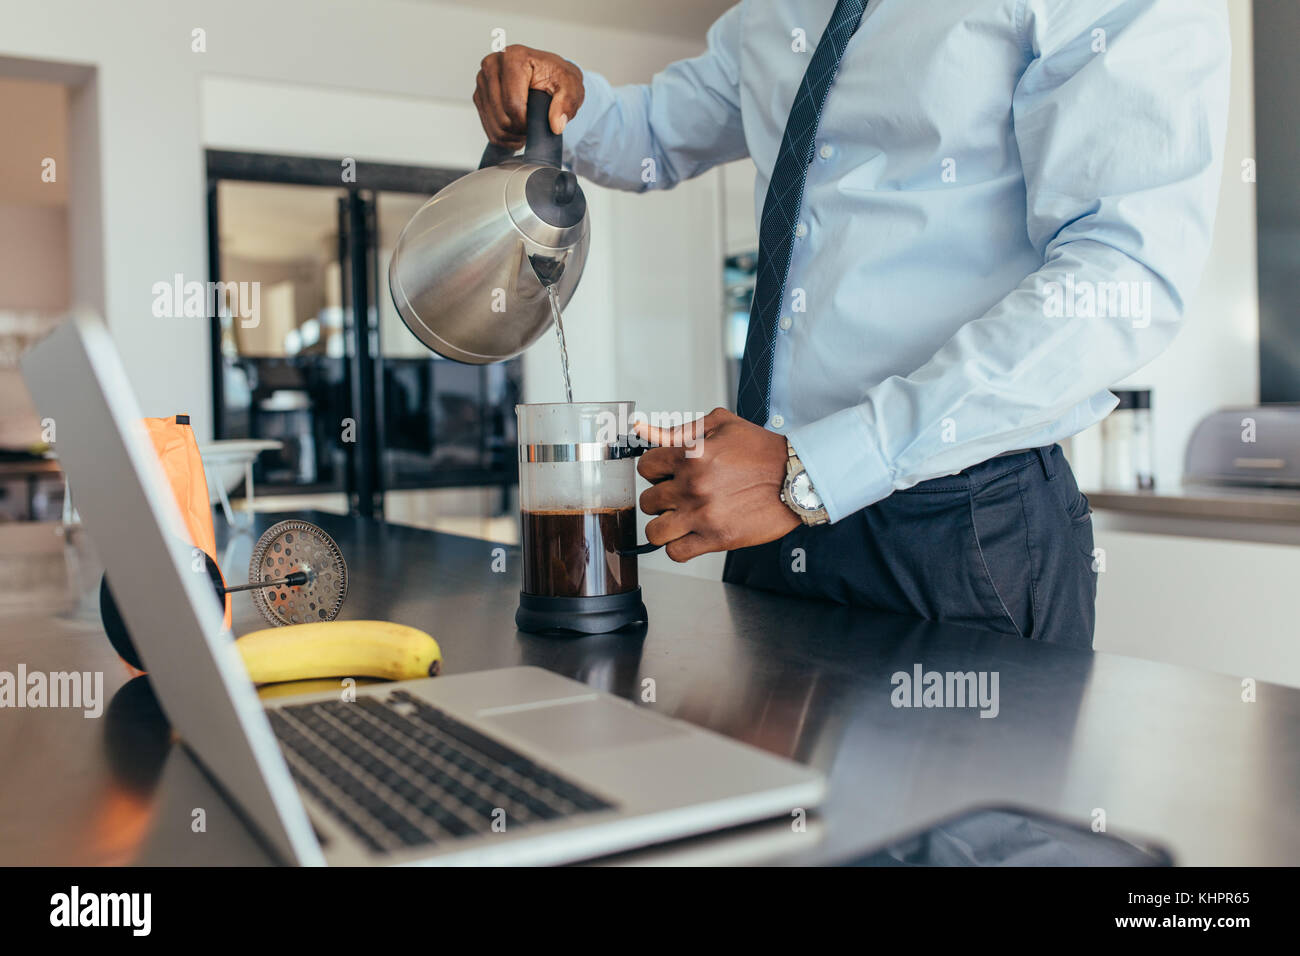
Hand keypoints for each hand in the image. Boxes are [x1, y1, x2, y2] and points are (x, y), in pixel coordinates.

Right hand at [474, 45, 584, 148]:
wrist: (547, 75)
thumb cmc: (556, 77)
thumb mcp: (571, 86)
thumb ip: (567, 102)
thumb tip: (556, 124)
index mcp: (513, 57)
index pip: (513, 104)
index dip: (528, 122)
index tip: (540, 122)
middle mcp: (492, 65)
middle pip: (502, 117)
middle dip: (520, 129)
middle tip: (534, 126)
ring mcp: (482, 80)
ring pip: (494, 126)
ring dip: (513, 135)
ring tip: (527, 129)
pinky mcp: (479, 95)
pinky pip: (488, 129)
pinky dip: (504, 137)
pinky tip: (517, 131)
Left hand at [635, 408, 799, 561]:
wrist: (796, 478)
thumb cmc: (763, 452)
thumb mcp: (721, 425)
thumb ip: (679, 429)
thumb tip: (644, 429)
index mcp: (691, 455)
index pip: (645, 467)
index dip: (655, 471)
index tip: (666, 476)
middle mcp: (693, 486)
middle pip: (648, 500)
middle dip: (661, 499)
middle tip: (678, 498)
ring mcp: (703, 514)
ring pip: (655, 531)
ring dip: (664, 526)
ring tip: (679, 520)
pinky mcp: (716, 538)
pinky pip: (676, 553)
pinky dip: (679, 547)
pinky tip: (691, 536)